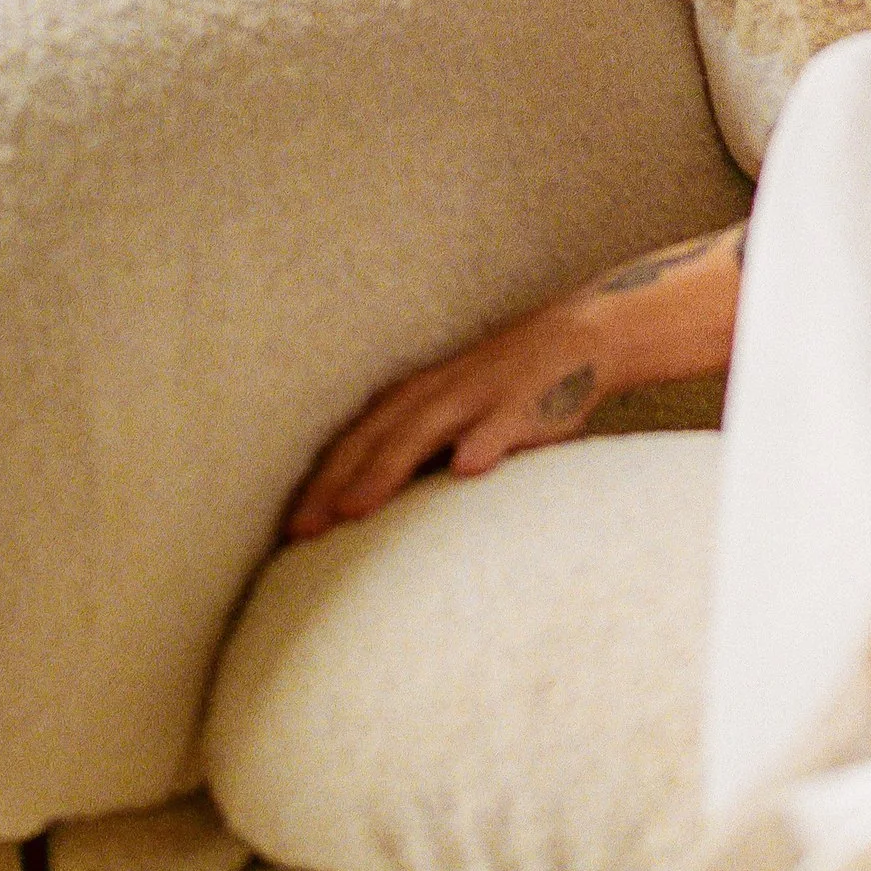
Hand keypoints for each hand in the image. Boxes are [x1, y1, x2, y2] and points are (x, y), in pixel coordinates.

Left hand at [284, 297, 616, 540]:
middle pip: (374, 440)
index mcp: (413, 399)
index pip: (354, 443)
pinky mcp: (526, 401)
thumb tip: (369, 505)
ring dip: (385, 468)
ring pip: (422, 431)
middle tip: (305, 532)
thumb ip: (414, 449)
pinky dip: (482, 440)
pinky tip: (467, 467)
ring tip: (355, 508)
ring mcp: (479, 395)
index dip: (321, 484)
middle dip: (335, 485)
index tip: (292, 533)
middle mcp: (436, 393)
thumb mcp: (449, 411)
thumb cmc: (502, 389)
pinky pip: (501, 422)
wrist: (577, 338)